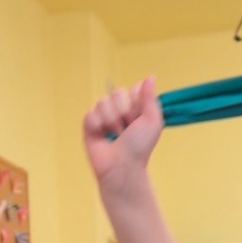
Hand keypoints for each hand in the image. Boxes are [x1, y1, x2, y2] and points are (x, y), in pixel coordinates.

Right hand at [83, 77, 163, 192]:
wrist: (122, 166)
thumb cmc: (140, 147)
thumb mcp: (152, 121)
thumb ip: (150, 97)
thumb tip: (151, 76)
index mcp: (135, 107)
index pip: (132, 88)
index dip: (136, 102)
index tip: (139, 117)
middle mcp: (118, 109)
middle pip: (116, 92)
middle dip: (124, 111)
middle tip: (127, 129)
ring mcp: (102, 116)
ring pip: (102, 102)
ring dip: (111, 121)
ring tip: (115, 136)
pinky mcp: (89, 125)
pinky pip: (90, 114)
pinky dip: (97, 126)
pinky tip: (101, 136)